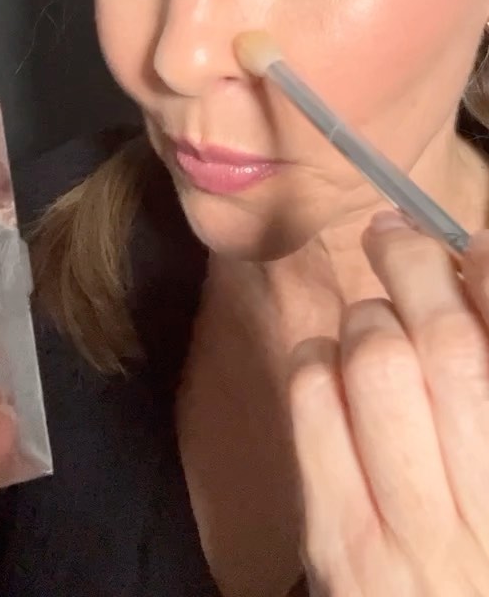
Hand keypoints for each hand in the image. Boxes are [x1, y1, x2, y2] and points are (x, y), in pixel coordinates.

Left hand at [287, 215, 488, 596]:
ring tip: (376, 325)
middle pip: (443, 343)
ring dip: (368, 318)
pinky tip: (335, 370)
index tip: (473, 242)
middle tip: (398, 237)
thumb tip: (473, 269)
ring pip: (373, 361)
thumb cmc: (474, 547)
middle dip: (414, 266)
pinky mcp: (337, 540)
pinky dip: (319, 361)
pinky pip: (313, 405)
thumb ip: (487, 371)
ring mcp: (408, 532)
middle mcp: (485, 511)